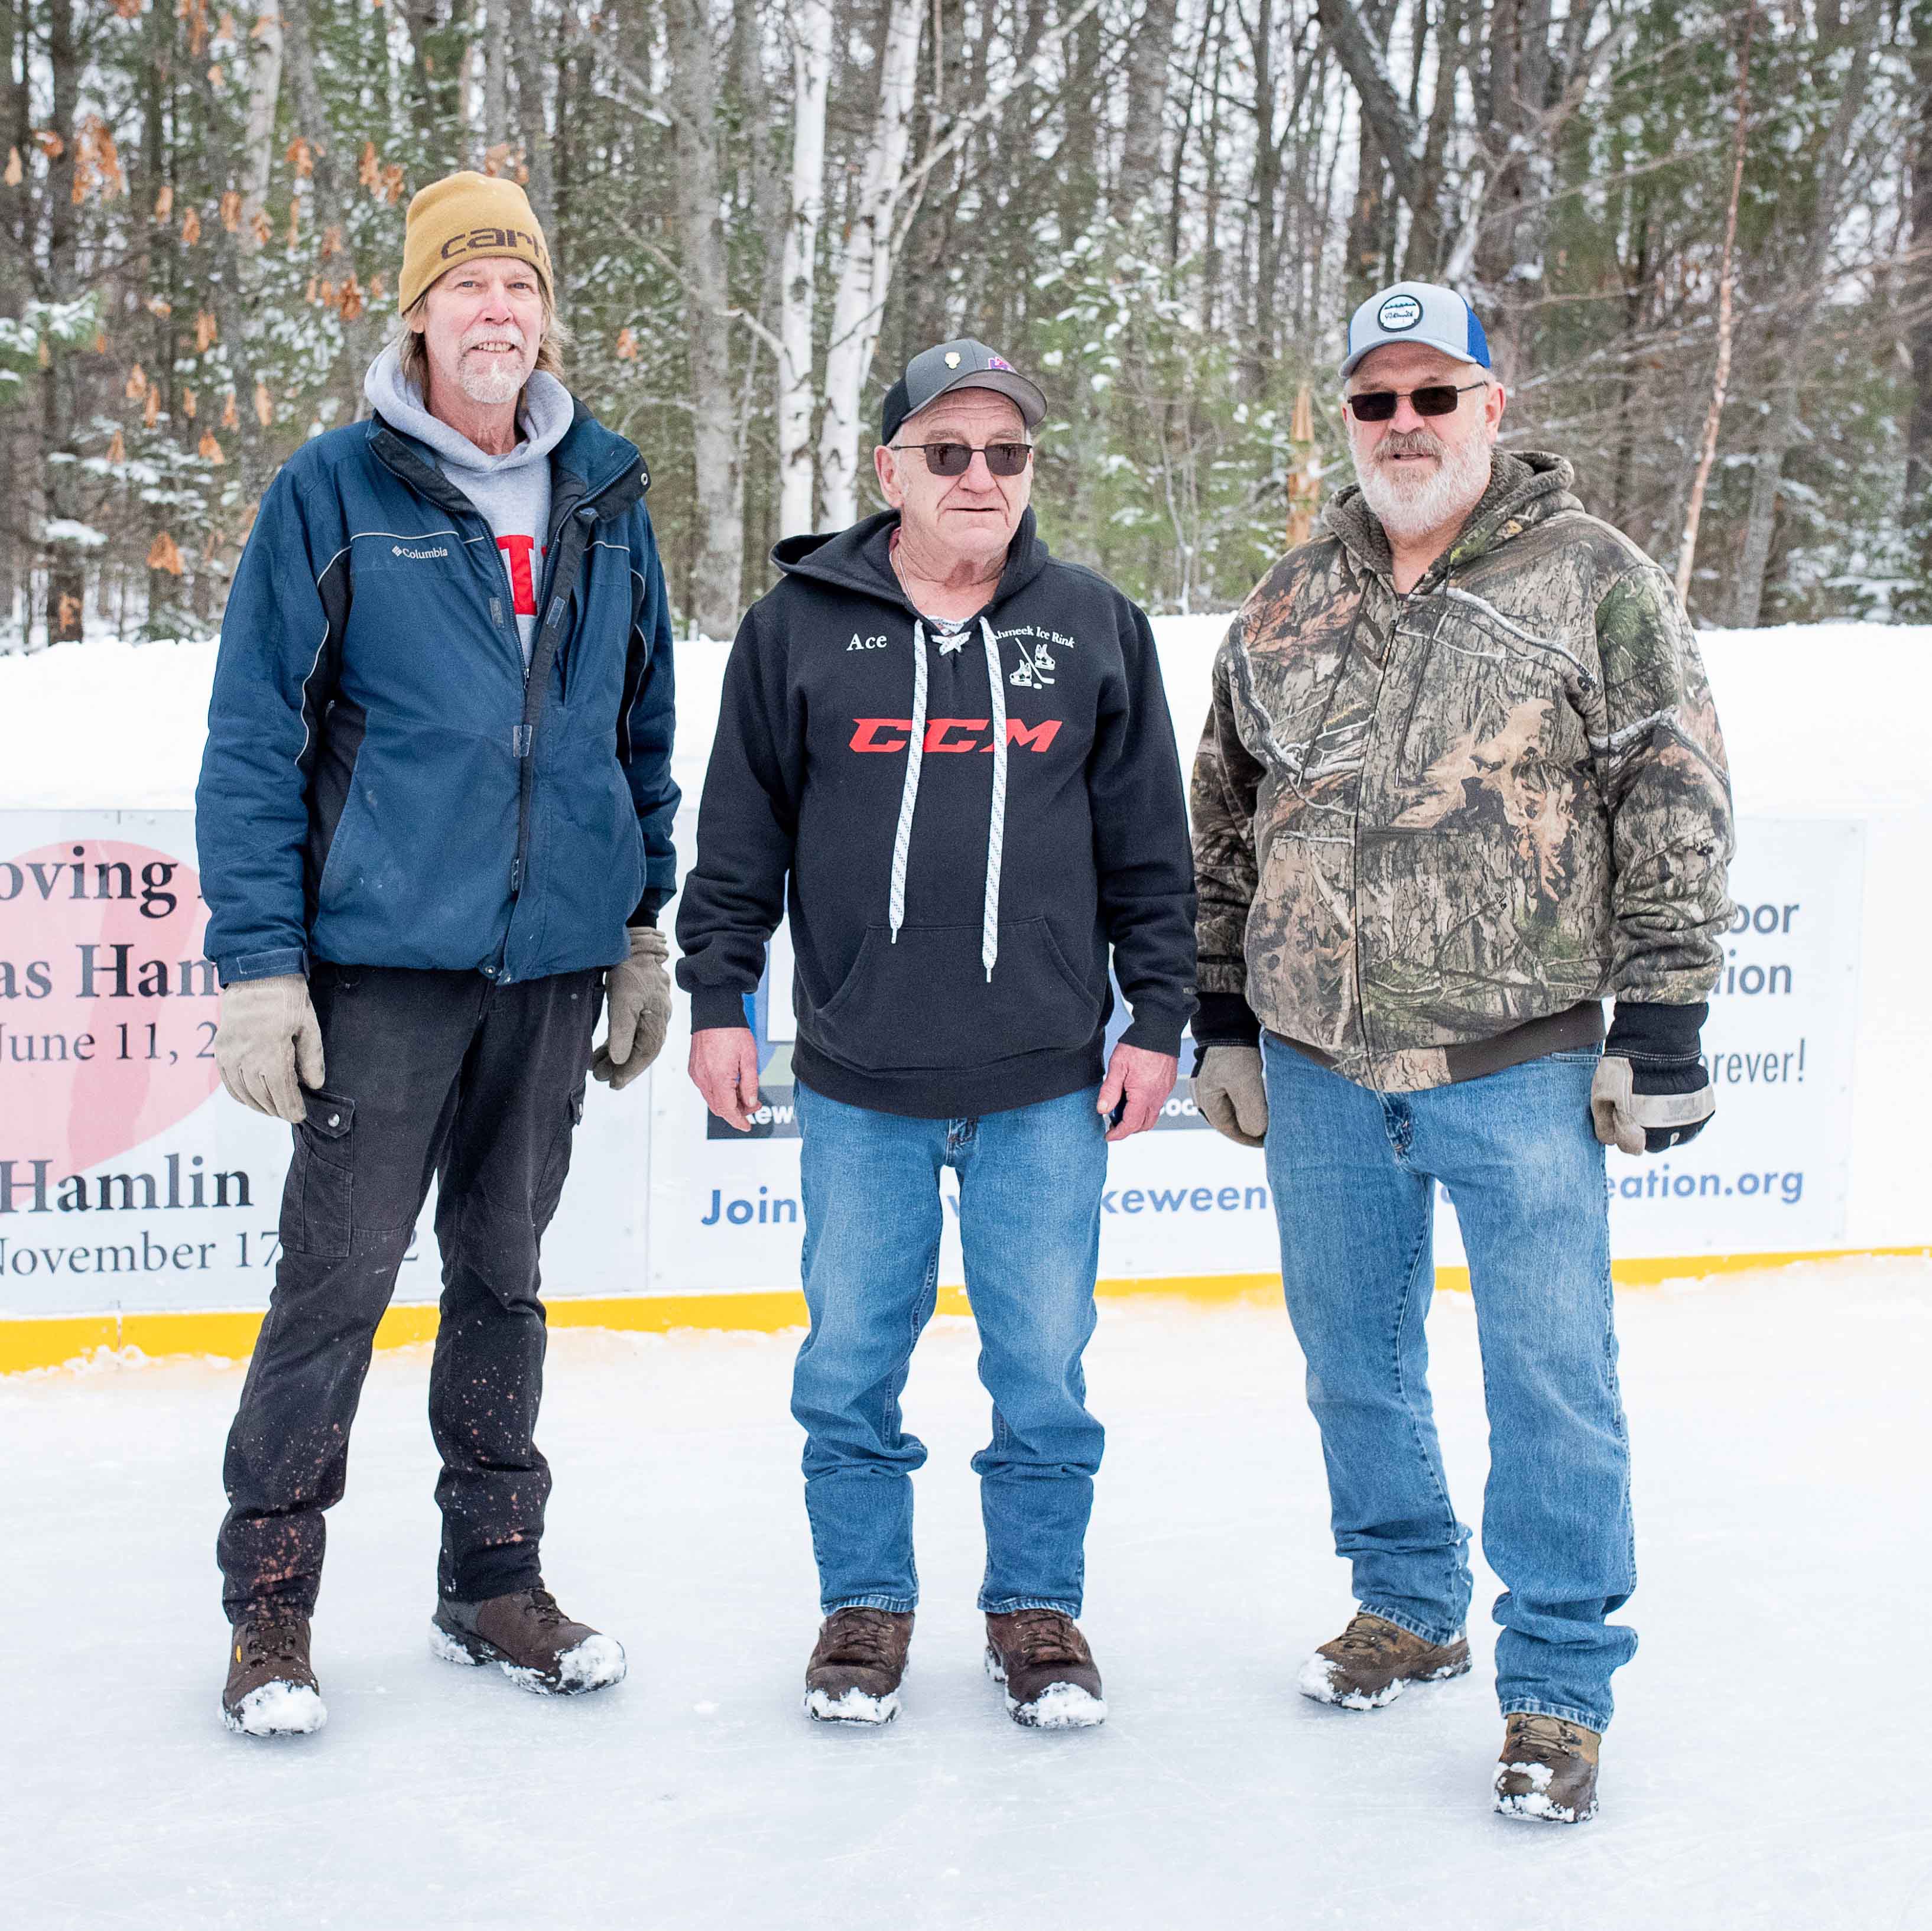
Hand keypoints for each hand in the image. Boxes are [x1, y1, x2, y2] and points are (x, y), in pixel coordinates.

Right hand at [214, 974, 324, 1123]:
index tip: (299, 1116)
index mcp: (272, 1051)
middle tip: (288, 1114)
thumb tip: (314, 1085)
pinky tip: (251, 1098)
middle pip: (261, 1096)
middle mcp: (246, 1057)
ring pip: (243, 1092)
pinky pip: (227, 1082)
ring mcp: (230, 1054)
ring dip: (258, 1105)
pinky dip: (240, 1094)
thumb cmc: (287, 998)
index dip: (291, 1107)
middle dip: (277, 1109)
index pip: (281, 1092)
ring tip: (273, 1109)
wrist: (256, 975)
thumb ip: (311, 1057)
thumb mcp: (308, 1025)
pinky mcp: (220, 1049)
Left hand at [591, 926, 671, 1090]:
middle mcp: (658, 1018)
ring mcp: (650, 1012)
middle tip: (601, 1078)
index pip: (646, 1052)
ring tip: (596, 1067)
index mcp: (657, 1019)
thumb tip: (620, 1060)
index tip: (613, 1084)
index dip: (630, 1070)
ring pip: (635, 1041)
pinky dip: (618, 1042)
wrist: (633, 943)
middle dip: (621, 1066)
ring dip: (617, 1055)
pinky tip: (604, 1049)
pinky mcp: (641, 1005)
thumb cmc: (629, 970)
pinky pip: (631, 1030)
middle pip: (641, 1050)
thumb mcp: (622, 1001)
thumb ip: (622, 1031)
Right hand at [689, 1026, 760, 1131]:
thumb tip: (751, 1103)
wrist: (714, 1013)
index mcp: (718, 1077)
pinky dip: (719, 1093)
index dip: (738, 1120)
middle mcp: (703, 1078)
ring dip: (728, 1102)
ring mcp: (696, 1074)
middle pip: (718, 1108)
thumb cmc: (732, 1032)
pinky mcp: (694, 1069)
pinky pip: (706, 1089)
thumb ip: (750, 1083)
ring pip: (711, 1099)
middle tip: (753, 1104)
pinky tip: (732, 1084)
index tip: (747, 1126)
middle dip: (736, 1111)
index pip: (727, 1109)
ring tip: (744, 1093)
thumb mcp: (750, 1057)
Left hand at [1097, 1041, 1177, 1141]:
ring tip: (1122, 1110)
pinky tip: (1134, 1097)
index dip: (1118, 1134)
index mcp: (1143, 1095)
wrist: (1159, 1029)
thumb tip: (1103, 1109)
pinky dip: (1145, 1108)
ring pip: (1152, 1116)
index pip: (1131, 1124)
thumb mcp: (1117, 1067)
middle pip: (1144, 1125)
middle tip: (1113, 1124)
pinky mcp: (1167, 1084)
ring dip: (1137, 1119)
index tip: (1109, 1135)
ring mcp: (1164, 1091)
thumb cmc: (1139, 1045)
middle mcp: (1157, 1096)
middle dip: (1129, 1129)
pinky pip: (1157, 1104)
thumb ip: (1109, 1090)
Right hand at [1193, 1045, 1267, 1147]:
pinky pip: (1233, 1094)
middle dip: (1248, 1127)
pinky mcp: (1220, 1073)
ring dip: (1248, 1114)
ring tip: (1268, 1117)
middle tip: (1270, 1132)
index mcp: (1206, 1101)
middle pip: (1229, 1120)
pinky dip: (1247, 1101)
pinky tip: (1260, 1099)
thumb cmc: (1235, 1053)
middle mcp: (1204, 1095)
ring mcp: (1210, 1084)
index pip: (1229, 1130)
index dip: (1249, 1139)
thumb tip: (1256, 1133)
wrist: (1230, 1023)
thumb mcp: (1245, 1084)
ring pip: (1232, 1108)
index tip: (1267, 1143)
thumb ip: (1251, 1112)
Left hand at [1591, 1001, 1714, 1154]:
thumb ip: (1604, 1123)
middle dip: (1646, 1133)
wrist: (1659, 1043)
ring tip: (1659, 1103)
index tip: (1623, 1118)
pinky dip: (1685, 1117)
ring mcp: (1688, 1122)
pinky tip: (1675, 1100)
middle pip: (1655, 1145)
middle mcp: (1666, 1133)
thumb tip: (1610, 1141)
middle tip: (1641, 1109)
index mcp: (1638, 1132)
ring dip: (1668, 1127)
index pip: (1630, 1148)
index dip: (1624, 1134)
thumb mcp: (1602, 1095)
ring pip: (1677, 1137)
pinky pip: (1695, 1124)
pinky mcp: (1704, 1110)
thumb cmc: (1624, 1069)